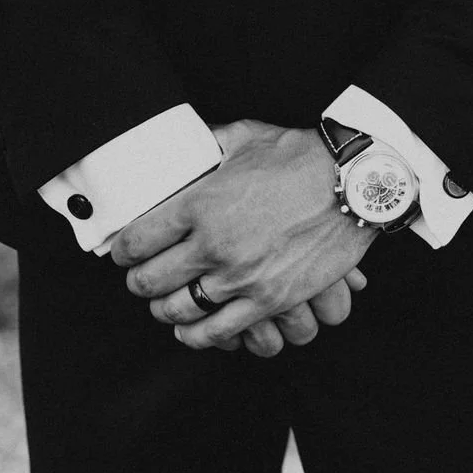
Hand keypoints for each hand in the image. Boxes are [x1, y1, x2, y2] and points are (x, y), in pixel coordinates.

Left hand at [109, 119, 377, 350]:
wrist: (350, 182)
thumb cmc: (297, 155)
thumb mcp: (243, 137)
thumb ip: (206, 144)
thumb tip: (184, 143)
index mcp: (200, 202)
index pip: (137, 240)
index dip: (121, 251)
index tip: (122, 252)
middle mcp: (213, 243)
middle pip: (150, 280)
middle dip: (137, 282)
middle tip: (138, 278)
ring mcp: (240, 276)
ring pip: (177, 310)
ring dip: (163, 309)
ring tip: (163, 302)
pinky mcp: (268, 301)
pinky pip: (216, 332)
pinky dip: (196, 335)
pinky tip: (190, 328)